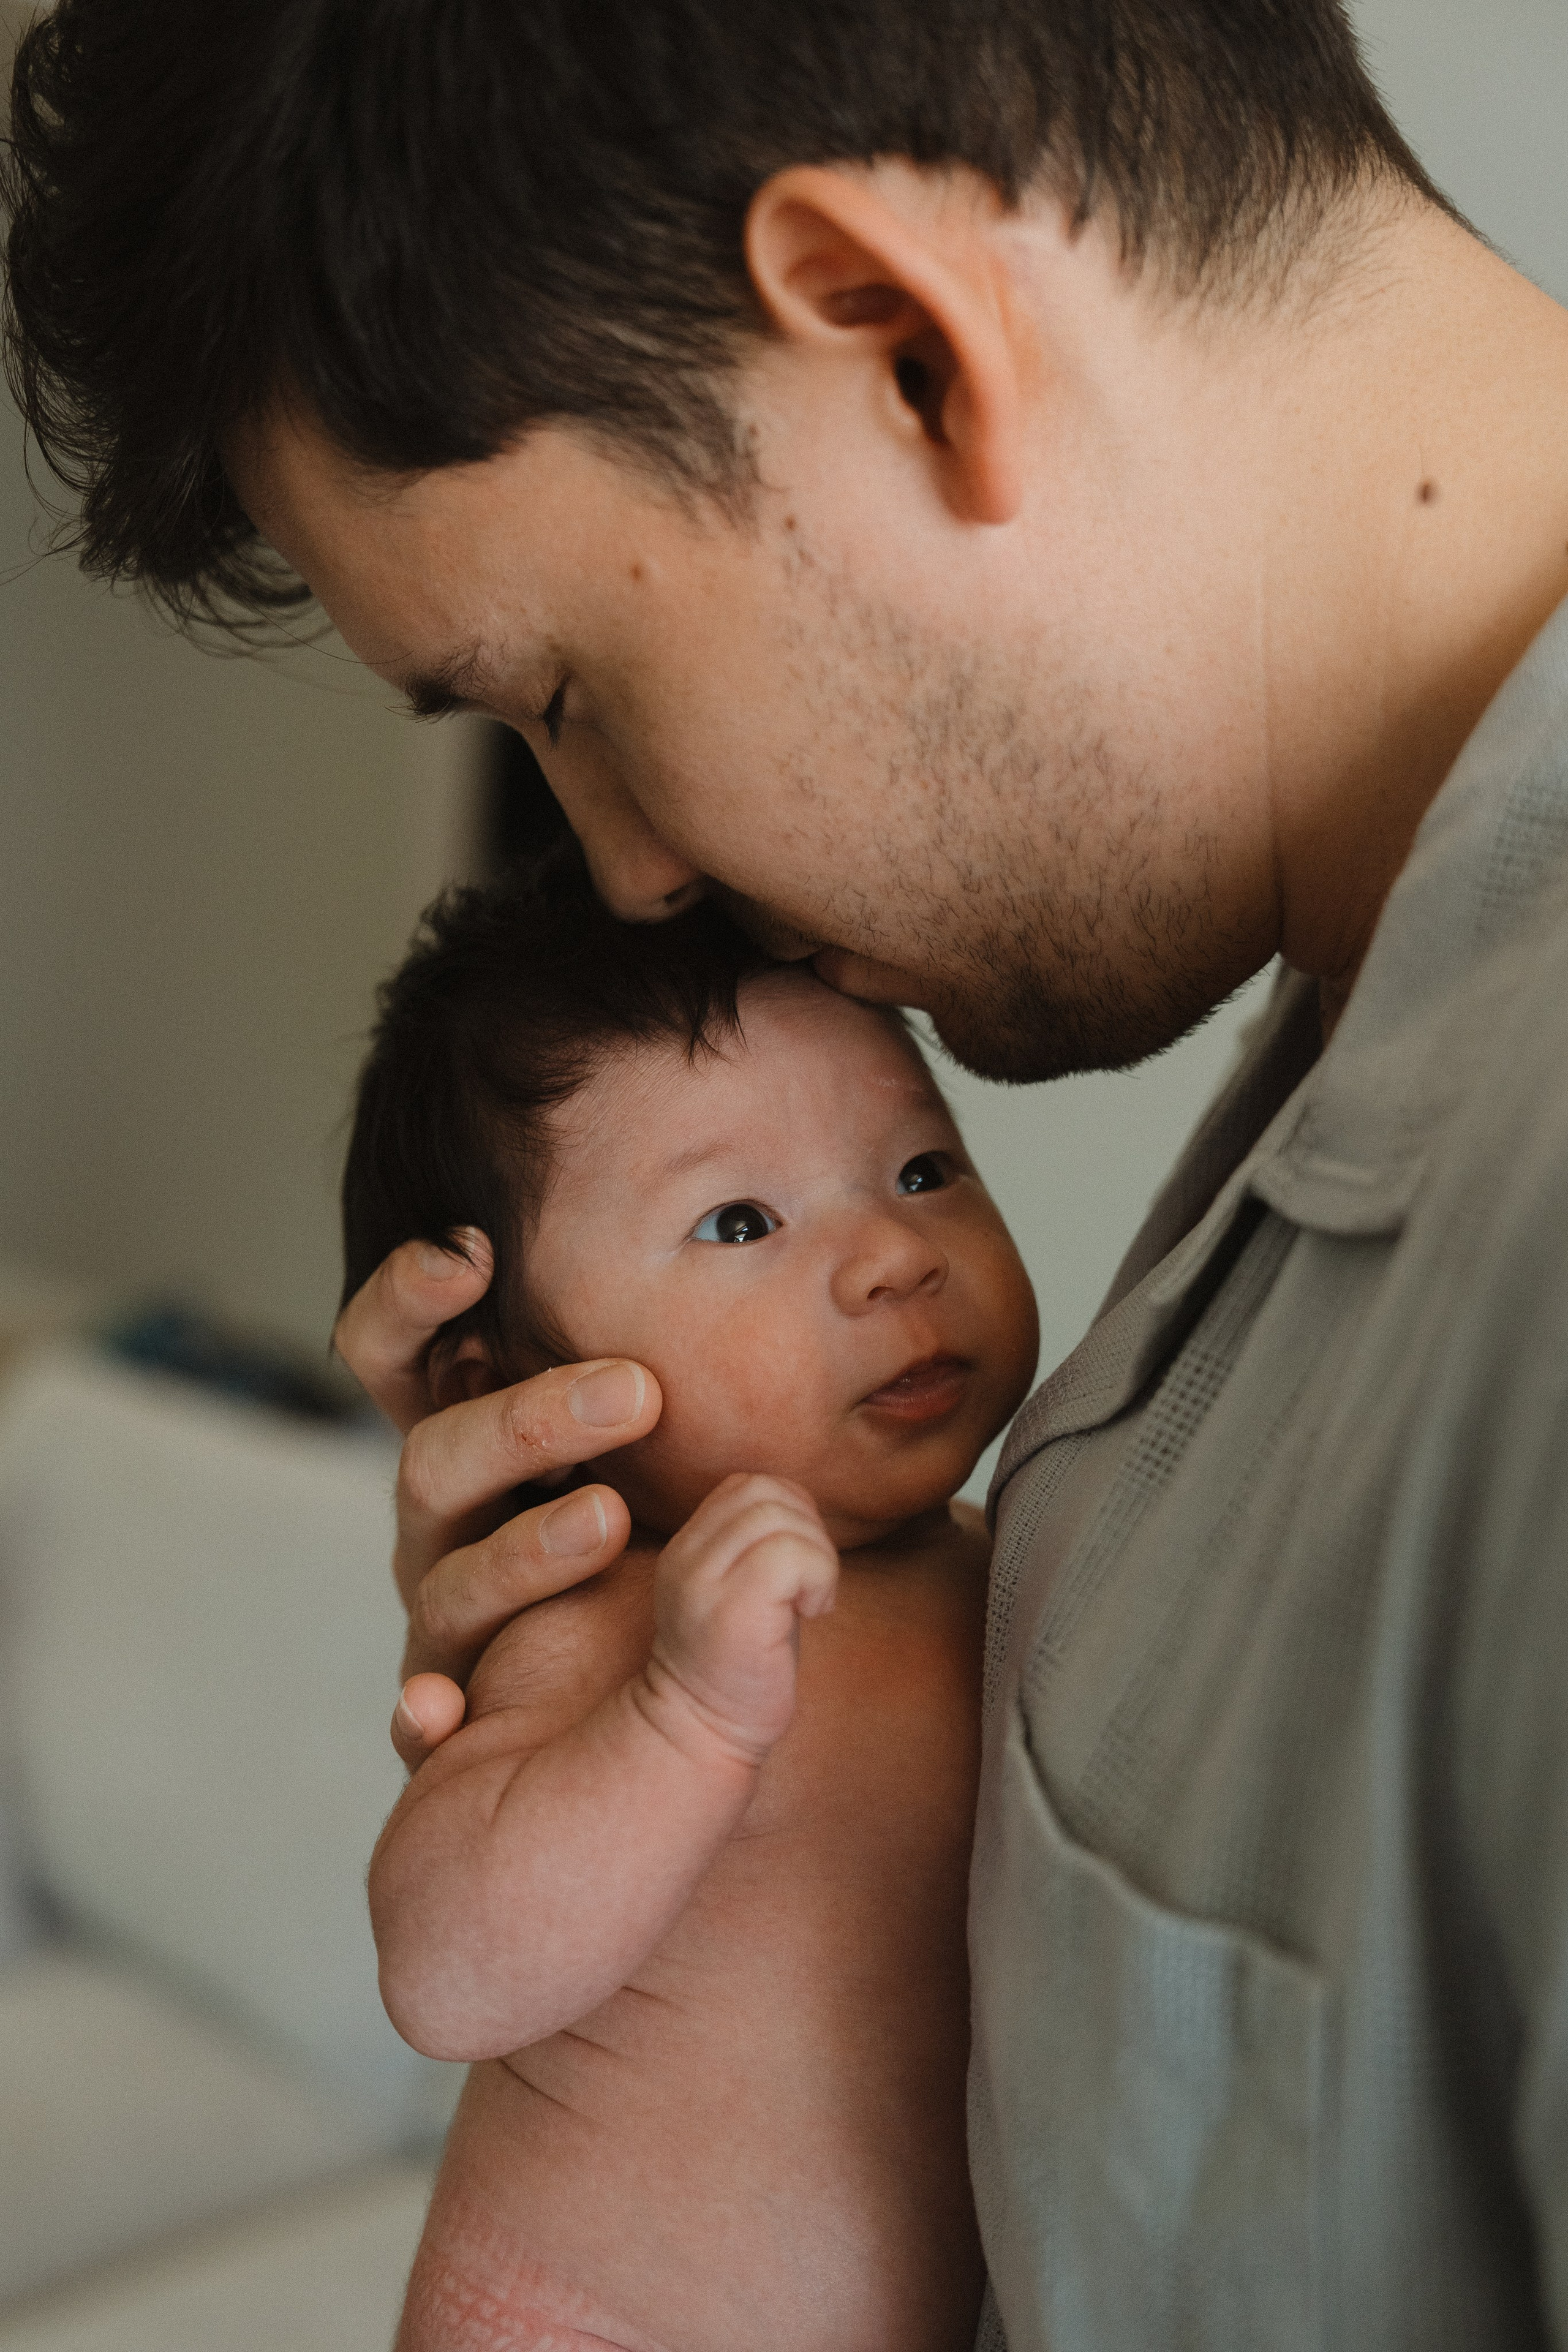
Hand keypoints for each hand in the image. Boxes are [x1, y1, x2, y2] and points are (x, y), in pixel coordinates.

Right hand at [334, 1234, 661, 1769]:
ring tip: (609, 1522)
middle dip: (527, 1419)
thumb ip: (701, 1396)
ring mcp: (449, 1629)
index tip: (475, 1254)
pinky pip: (420, 1720)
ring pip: (448, 1581)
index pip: (405, 1354)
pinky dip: (423, 1713)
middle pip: (437, 1459)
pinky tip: (441, 1715)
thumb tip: (795, 1269)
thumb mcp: (689, 1470)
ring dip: (523, 1551)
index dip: (413, 1299)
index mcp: (487, 1451)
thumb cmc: (690, 1564)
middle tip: (637, 1394)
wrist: (661, 1738)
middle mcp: (455, 1531)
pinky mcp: (450, 1726)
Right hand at [638, 1474, 838, 1767]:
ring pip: (781, 1517)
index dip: (790, 1511)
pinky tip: (813, 1612)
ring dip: (817, 1555)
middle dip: (809, 1528)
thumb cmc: (740, 1668)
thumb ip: (757, 1542)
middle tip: (811, 1583)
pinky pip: (792, 1555)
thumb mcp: (740, 1589)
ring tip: (810, 1600)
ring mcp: (704, 1583)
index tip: (799, 1565)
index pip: (745, 1485)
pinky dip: (819, 1576)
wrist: (702, 1738)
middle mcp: (686, 1557)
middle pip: (764, 1490)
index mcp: (687, 1547)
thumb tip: (804, 1506)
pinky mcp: (732, 1613)